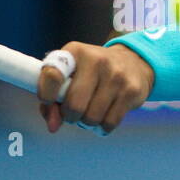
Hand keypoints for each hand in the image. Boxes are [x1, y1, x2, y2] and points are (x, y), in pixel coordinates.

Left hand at [36, 42, 154, 134]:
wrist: (133, 62)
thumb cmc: (93, 72)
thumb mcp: (70, 75)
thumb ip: (53, 99)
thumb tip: (53, 126)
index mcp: (75, 52)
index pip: (52, 75)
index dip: (46, 94)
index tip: (48, 101)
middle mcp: (96, 60)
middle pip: (74, 105)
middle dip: (70, 116)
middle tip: (74, 111)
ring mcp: (116, 76)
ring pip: (92, 118)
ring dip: (87, 122)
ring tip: (90, 112)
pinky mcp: (131, 91)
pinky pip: (109, 123)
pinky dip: (102, 127)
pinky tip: (103, 116)